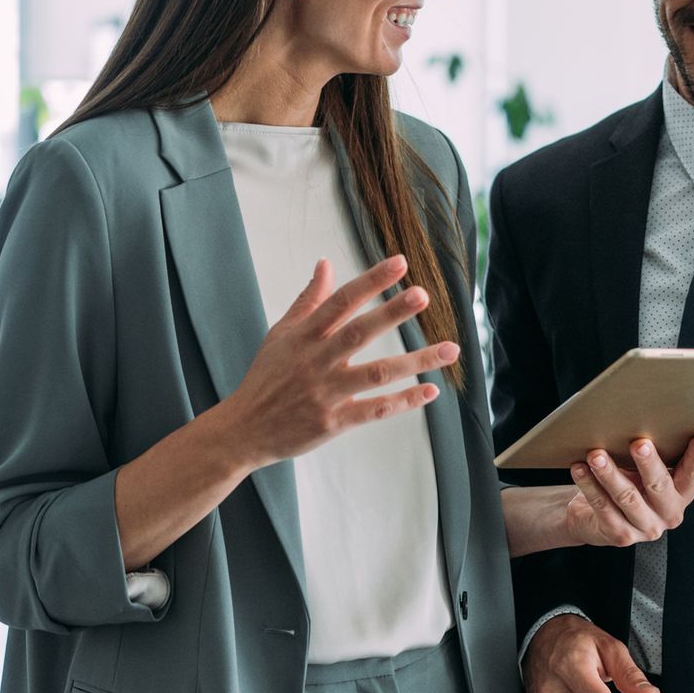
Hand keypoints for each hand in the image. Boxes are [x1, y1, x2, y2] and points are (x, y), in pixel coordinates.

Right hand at [225, 256, 459, 468]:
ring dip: (417, 360)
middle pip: (359, 332)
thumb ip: (308, 299)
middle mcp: (316, 361)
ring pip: (377, 373)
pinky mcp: (333, 422)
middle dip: (392, 312)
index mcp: (304, 336)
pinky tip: (430, 390)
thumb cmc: (265, 378)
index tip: (400, 262)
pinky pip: (375, 410)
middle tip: (423, 295)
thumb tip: (325, 264)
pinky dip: (404, 401)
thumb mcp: (280, 334)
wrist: (243, 430)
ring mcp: (326, 393)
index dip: (371, 280)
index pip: (341, 300)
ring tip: (450, 349)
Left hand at [562, 434, 693, 547]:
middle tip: (639, 443)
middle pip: (659, 486)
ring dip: (610, 473)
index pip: (692, 475)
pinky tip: (580, 469)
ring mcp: (645, 527)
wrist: (594, 519)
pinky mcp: (621, 535)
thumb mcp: (642, 472)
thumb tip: (644, 421)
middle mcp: (668, 513)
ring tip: (596, 455)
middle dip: (648, 463)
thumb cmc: (625, 487)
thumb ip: (651, 456)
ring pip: (627, 497)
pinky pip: (603, 507)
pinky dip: (590, 485)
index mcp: (680, 495)